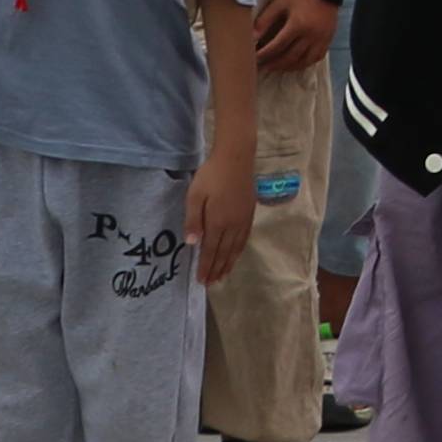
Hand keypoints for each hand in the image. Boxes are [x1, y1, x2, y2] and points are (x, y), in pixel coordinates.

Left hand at [188, 149, 253, 286]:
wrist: (236, 158)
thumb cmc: (211, 175)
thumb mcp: (195, 196)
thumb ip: (193, 220)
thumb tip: (191, 244)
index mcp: (218, 222)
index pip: (211, 250)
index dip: (206, 266)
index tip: (201, 280)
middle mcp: (233, 225)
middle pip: (224, 253)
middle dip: (217, 269)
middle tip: (211, 283)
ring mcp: (243, 220)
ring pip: (236, 248)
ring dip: (229, 263)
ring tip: (223, 275)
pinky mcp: (249, 213)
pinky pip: (244, 238)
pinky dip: (239, 250)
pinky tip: (236, 253)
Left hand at [254, 0, 340, 74]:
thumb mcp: (279, 3)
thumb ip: (265, 20)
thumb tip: (252, 38)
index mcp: (298, 25)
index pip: (277, 46)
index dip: (264, 55)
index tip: (253, 60)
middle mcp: (311, 35)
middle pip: (290, 57)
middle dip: (274, 64)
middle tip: (262, 68)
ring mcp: (322, 39)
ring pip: (304, 61)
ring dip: (289, 67)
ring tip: (276, 68)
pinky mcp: (329, 39)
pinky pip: (317, 58)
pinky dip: (305, 63)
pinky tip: (296, 63)